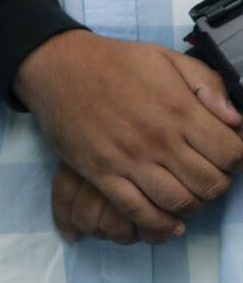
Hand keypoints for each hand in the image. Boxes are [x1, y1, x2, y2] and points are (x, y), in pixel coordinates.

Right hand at [16, 31, 242, 238]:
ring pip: (179, 202)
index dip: (236, 160)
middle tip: (205, 176)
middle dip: (217, 185)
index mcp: (180, 110)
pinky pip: (138, 211)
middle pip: (210, 184)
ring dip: (191, 205)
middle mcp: (159, 139)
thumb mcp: (168, 58)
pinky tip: (168, 222)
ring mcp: (129, 159)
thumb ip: (208, 85)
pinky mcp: (102, 173)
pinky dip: (159, 224)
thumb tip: (236, 120)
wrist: (58, 67)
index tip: (226, 156)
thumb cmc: (115, 61)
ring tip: (186, 193)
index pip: (232, 154)